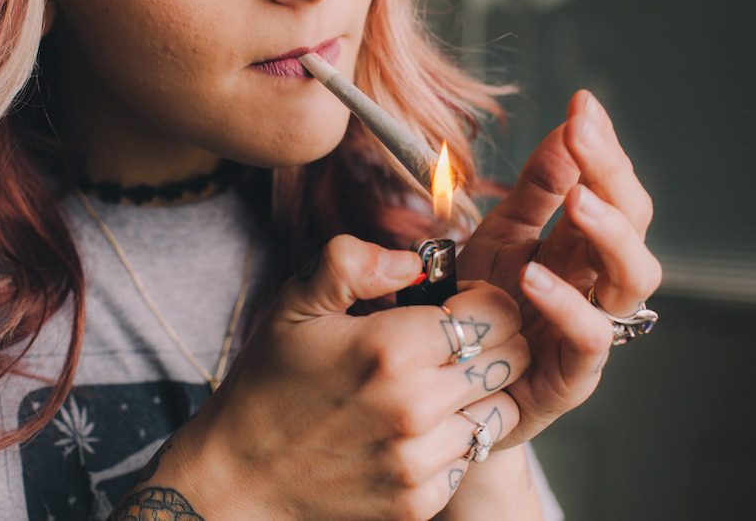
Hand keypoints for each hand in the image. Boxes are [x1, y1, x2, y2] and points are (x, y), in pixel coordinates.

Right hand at [134, 235, 531, 519]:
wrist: (241, 477)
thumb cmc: (270, 382)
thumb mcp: (295, 305)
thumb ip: (352, 262)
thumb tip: (413, 259)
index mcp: (389, 347)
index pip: (497, 311)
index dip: (483, 298)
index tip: (454, 304)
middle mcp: (415, 406)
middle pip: (515, 358)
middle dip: (493, 340)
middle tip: (452, 341)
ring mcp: (420, 460)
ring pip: (503, 410)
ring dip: (480, 391)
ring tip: (436, 384)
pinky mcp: (421, 500)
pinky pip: (474, 456)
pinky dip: (457, 437)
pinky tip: (417, 426)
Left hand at [458, 90, 661, 444]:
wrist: (454, 383)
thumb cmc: (482, 308)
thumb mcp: (500, 237)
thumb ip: (534, 190)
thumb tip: (567, 125)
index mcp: (581, 244)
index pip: (610, 187)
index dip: (601, 147)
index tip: (582, 103)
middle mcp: (597, 281)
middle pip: (634, 223)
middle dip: (612, 175)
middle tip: (584, 136)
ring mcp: (591, 326)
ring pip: (633, 278)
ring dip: (611, 235)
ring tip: (579, 200)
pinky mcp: (573, 374)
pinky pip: (589, 338)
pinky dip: (568, 305)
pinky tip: (536, 276)